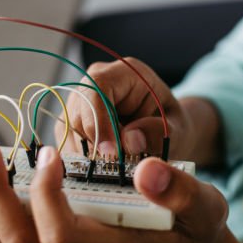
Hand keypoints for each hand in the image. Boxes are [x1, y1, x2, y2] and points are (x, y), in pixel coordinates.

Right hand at [57, 57, 208, 162]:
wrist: (165, 131)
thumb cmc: (170, 124)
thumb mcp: (176, 128)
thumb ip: (157, 132)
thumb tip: (130, 141)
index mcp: (124, 73)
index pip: (98, 87)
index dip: (98, 119)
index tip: (110, 151)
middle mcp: (96, 83)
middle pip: (78, 111)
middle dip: (95, 145)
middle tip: (117, 167)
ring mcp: (80, 103)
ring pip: (69, 131)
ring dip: (88, 156)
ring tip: (115, 168)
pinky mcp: (72, 124)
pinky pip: (67, 144)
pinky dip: (83, 162)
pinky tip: (103, 169)